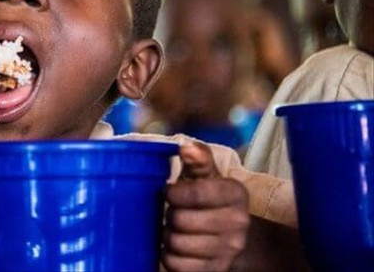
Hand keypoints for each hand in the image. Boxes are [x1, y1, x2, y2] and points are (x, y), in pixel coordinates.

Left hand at [162, 142, 249, 271]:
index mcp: (235, 193)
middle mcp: (238, 223)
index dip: (173, 193)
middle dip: (169, 215)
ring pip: (177, 243)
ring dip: (168, 235)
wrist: (232, 236)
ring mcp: (229, 250)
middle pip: (181, 220)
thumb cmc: (210, 199)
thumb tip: (186, 147)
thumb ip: (198, 160)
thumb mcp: (207, 176)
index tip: (168, 191)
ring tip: (173, 228)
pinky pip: (177, 265)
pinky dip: (169, 256)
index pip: (196, 193)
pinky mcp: (216, 270)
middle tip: (171, 211)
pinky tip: (175, 246)